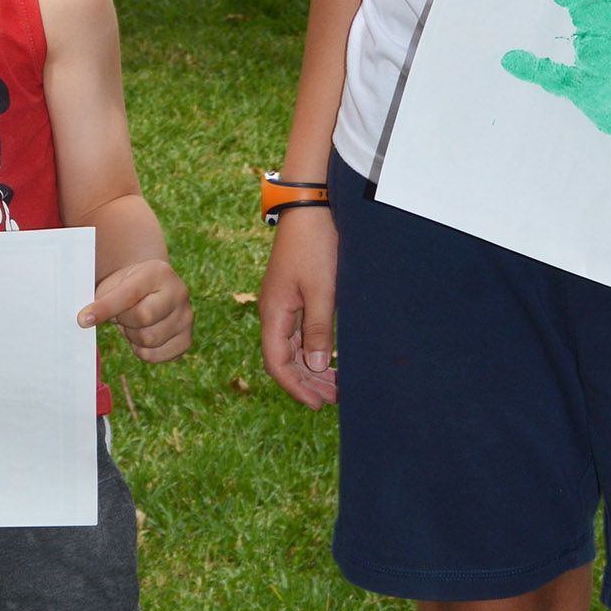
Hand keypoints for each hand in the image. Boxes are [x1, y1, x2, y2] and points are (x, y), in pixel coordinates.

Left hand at [78, 258, 191, 362]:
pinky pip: (155, 356)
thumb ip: (101, 299)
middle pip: (143, 318)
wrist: (151, 291)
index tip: (82, 319)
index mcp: (158, 272)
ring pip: (149, 340)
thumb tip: (84, 320)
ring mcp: (186, 317)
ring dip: (132, 336)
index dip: (104, 308)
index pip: (129, 294)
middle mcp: (179, 292)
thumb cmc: (126, 287)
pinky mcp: (186, 339)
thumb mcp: (114, 284)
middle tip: (121, 315)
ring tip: (133, 323)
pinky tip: (142, 335)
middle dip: (124, 321)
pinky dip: (142, 351)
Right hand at [259, 208, 337, 409]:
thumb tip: (314, 366)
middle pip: (285, 358)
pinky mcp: (296, 293)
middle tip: (335, 399)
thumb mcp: (321, 290)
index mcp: (274, 312)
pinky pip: (301, 331)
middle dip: (308, 382)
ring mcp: (284, 302)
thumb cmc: (315, 245)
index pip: (277, 363)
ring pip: (294, 346)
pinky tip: (329, 357)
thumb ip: (318, 329)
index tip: (317, 405)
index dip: (296, 387)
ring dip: (312, 367)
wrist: (312, 205)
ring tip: (336, 385)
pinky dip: (314, 348)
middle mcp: (274, 311)